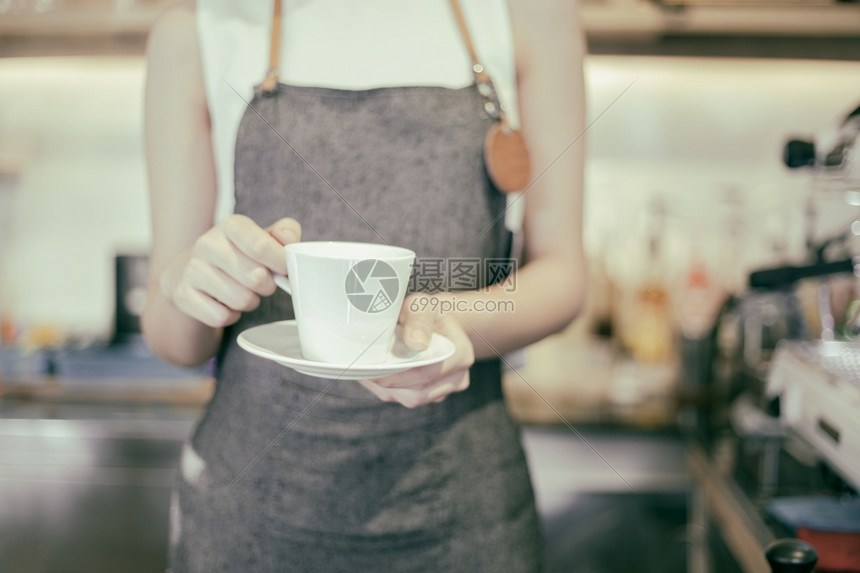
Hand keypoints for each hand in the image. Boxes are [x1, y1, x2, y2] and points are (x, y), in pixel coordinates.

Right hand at [161, 214, 300, 326]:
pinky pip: (221, 317)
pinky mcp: (182, 294)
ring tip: (243, 291)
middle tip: (262, 283)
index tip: (285, 270)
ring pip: (241, 300)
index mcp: (231, 226)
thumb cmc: (238, 254)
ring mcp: (192, 269)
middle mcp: (207, 244)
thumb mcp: (261, 237)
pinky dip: (231, 315)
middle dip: (267, 286)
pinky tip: (225, 303)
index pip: (261, 247)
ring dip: (250, 301)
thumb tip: (290, 240)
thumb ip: (285, 233)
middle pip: (256, 278)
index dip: (281, 264)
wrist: (192, 270)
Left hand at [358, 294, 474, 407]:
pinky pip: (407, 398)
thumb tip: (415, 343)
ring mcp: (445, 389)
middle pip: (418, 393)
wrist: (438, 322)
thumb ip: (419, 320)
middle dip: (388, 384)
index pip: (427, 374)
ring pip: (410, 399)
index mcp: (460, 355)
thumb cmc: (430, 313)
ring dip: (386, 387)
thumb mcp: (423, 306)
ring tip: (368, 369)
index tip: (373, 370)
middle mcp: (457, 378)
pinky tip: (376, 373)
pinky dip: (389, 389)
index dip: (398, 376)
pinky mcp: (432, 395)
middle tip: (364, 369)